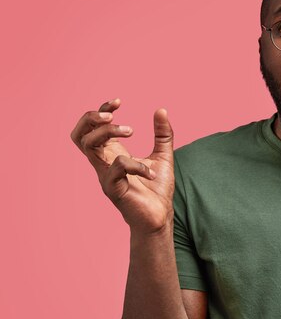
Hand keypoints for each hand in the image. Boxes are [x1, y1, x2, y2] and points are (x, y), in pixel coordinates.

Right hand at [70, 99, 174, 232]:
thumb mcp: (163, 155)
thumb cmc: (157, 188)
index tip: (118, 102)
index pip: (92, 128)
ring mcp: (105, 176)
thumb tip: (161, 110)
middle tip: (113, 115)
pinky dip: (135, 164)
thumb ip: (162, 134)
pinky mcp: (113, 189)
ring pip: (90, 147)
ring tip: (131, 130)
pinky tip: (150, 172)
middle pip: (80, 135)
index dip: (100, 111)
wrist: (160, 216)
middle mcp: (104, 163)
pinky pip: (117, 168)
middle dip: (92, 119)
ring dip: (108, 132)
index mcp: (112, 153)